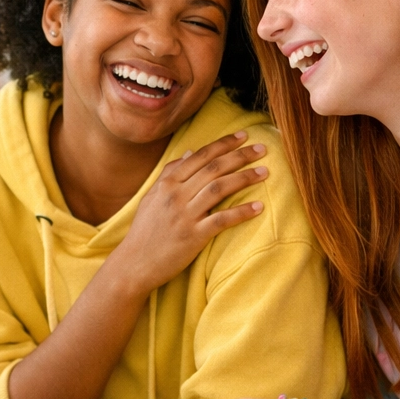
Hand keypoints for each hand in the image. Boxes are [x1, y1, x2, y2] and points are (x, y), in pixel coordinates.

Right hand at [110, 132, 268, 295]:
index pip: (199, 156)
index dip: (223, 144)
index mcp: (167, 184)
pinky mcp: (193, 236)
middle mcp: (176, 195)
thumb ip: (169, 173)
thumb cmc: (145, 231)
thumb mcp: (152, 197)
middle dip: (240, 156)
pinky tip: (258, 207)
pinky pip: (221, 219)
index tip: (243, 135)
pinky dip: (241, 212)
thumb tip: (189, 152)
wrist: (134, 263)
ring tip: (265, 172)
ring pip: (219, 188)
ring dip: (244, 178)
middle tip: (261, 148)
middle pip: (213, 168)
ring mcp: (185, 215)